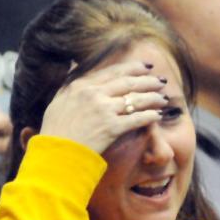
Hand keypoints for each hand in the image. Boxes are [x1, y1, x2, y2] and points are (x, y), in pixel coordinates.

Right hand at [40, 61, 167, 153]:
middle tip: (162, 80)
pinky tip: (158, 115)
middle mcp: (94, 94)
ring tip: (164, 98)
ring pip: (136, 99)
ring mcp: (103, 110)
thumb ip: (71, 83)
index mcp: (82, 85)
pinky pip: (137, 119)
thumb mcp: (59, 100)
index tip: (146, 66)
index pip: (114, 71)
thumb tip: (75, 64)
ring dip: (153, 97)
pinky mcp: (111, 128)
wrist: (55, 155)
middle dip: (149, 81)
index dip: (133, 68)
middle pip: (129, 83)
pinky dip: (150, 116)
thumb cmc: (56, 130)